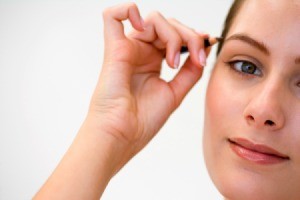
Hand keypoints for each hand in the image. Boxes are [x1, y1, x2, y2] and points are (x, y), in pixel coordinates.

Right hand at [86, 2, 208, 168]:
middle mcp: (139, 52)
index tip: (209, 44)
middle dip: (189, 36)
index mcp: (151, 62)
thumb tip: (204, 49)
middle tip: (198, 58)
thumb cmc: (143, 120)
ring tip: (174, 61)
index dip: (193, 36)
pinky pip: (112, 16)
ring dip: (173, 34)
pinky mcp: (113, 48)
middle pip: (168, 25)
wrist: (123, 135)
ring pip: (153, 19)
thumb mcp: (176, 92)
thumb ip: (190, 70)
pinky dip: (128, 10)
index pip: (174, 36)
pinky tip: (143, 28)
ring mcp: (127, 48)